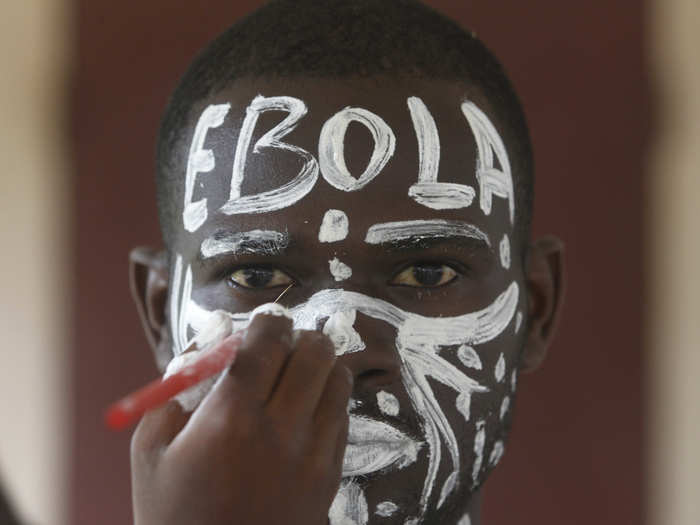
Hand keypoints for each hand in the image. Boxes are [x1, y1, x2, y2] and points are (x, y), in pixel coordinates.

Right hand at [131, 313, 351, 524]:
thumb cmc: (173, 516)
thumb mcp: (150, 451)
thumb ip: (177, 389)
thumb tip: (211, 344)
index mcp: (231, 418)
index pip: (268, 341)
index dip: (268, 321)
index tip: (263, 323)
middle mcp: (281, 430)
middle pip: (316, 352)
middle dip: (299, 337)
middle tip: (282, 346)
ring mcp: (313, 455)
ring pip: (338, 380)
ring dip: (320, 366)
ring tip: (298, 375)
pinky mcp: (330, 476)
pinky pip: (343, 417)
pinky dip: (329, 400)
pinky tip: (305, 411)